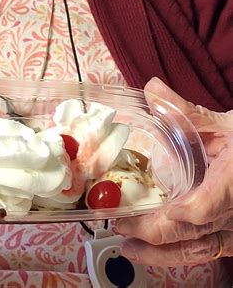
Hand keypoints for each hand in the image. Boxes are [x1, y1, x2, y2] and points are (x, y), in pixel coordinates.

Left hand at [114, 77, 232, 266]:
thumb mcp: (225, 125)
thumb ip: (185, 111)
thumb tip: (152, 89)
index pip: (207, 205)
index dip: (185, 211)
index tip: (160, 211)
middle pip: (192, 231)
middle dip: (152, 231)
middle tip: (119, 222)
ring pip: (198, 249)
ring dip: (161, 252)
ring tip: (129, 247)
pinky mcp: (231, 237)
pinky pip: (205, 251)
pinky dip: (177, 252)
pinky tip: (153, 250)